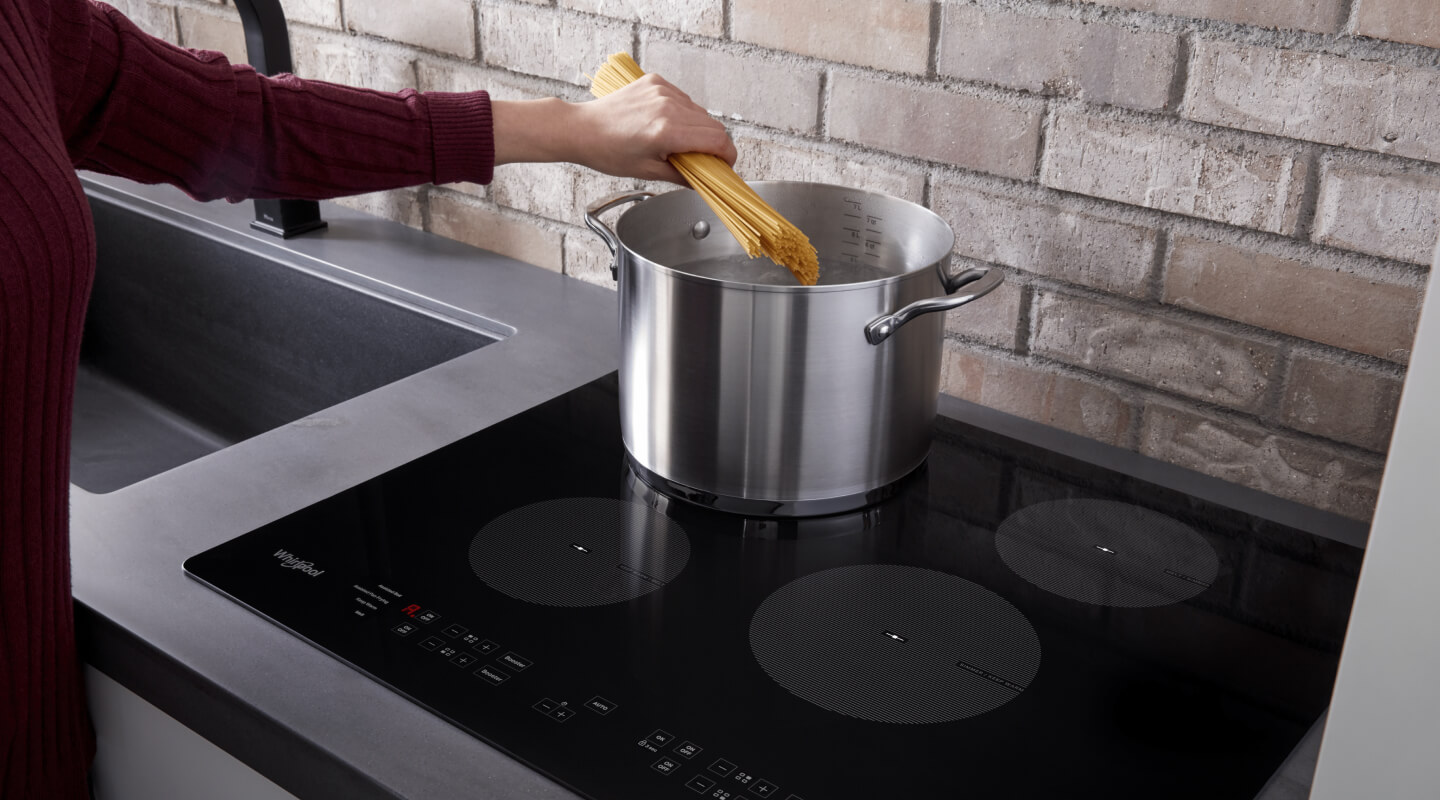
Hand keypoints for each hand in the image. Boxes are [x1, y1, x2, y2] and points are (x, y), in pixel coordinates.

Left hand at [491, 75, 736, 183]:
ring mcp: (661, 91)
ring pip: (699, 111)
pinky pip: (683, 99)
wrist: (582, 129)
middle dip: (715, 145)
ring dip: (699, 129)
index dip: (728, 155)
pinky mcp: (655, 81)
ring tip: (680, 143)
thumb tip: (704, 181)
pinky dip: (684, 114)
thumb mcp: (647, 172)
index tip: (727, 165)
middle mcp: (667, 106)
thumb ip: (682, 175)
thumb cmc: (607, 152)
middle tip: (705, 160)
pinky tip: (668, 125)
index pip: (717, 140)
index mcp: (666, 131)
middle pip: (713, 125)